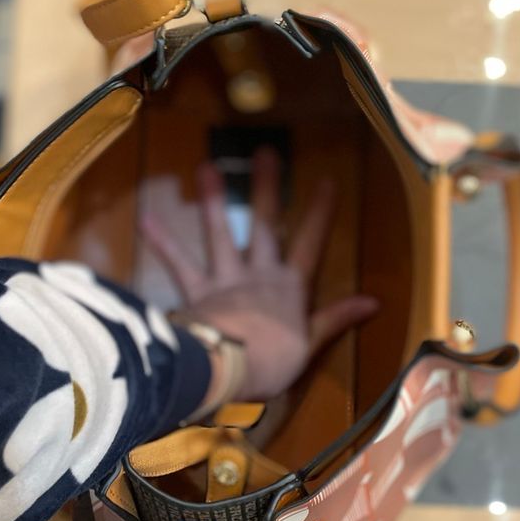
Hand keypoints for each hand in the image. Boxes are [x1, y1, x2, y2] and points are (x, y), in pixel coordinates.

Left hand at [140, 148, 377, 400]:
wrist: (229, 369)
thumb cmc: (273, 361)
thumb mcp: (311, 344)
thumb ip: (337, 318)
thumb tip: (374, 302)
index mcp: (291, 288)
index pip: (311, 245)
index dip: (319, 214)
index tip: (326, 181)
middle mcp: (259, 275)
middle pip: (266, 226)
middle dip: (267, 190)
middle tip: (264, 152)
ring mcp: (225, 279)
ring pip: (221, 234)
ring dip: (214, 201)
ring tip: (206, 167)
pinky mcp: (196, 290)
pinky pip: (178, 264)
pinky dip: (162, 242)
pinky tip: (145, 218)